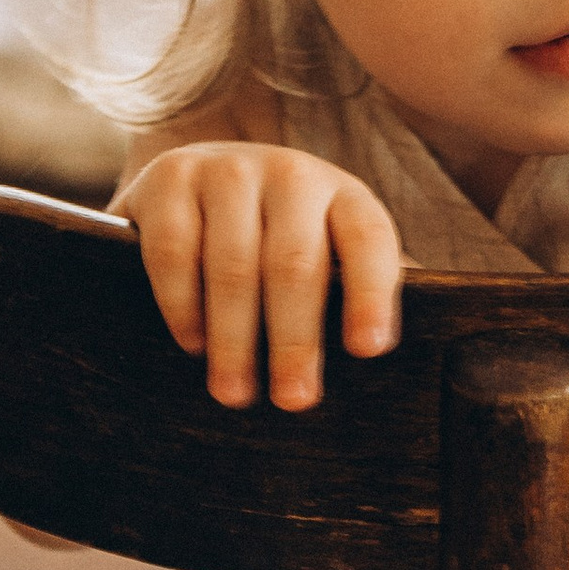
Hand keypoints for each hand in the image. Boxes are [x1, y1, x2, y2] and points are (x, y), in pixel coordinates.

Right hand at [115, 143, 401, 411]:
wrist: (199, 172)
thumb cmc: (279, 232)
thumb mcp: (327, 246)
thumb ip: (359, 288)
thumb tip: (399, 361)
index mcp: (344, 194)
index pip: (369, 239)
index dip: (371, 294)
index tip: (368, 351)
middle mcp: (290, 173)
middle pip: (296, 263)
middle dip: (295, 340)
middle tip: (294, 400)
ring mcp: (226, 169)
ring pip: (233, 264)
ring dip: (234, 338)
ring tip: (235, 392)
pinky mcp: (168, 177)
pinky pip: (175, 251)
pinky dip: (182, 305)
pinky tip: (193, 343)